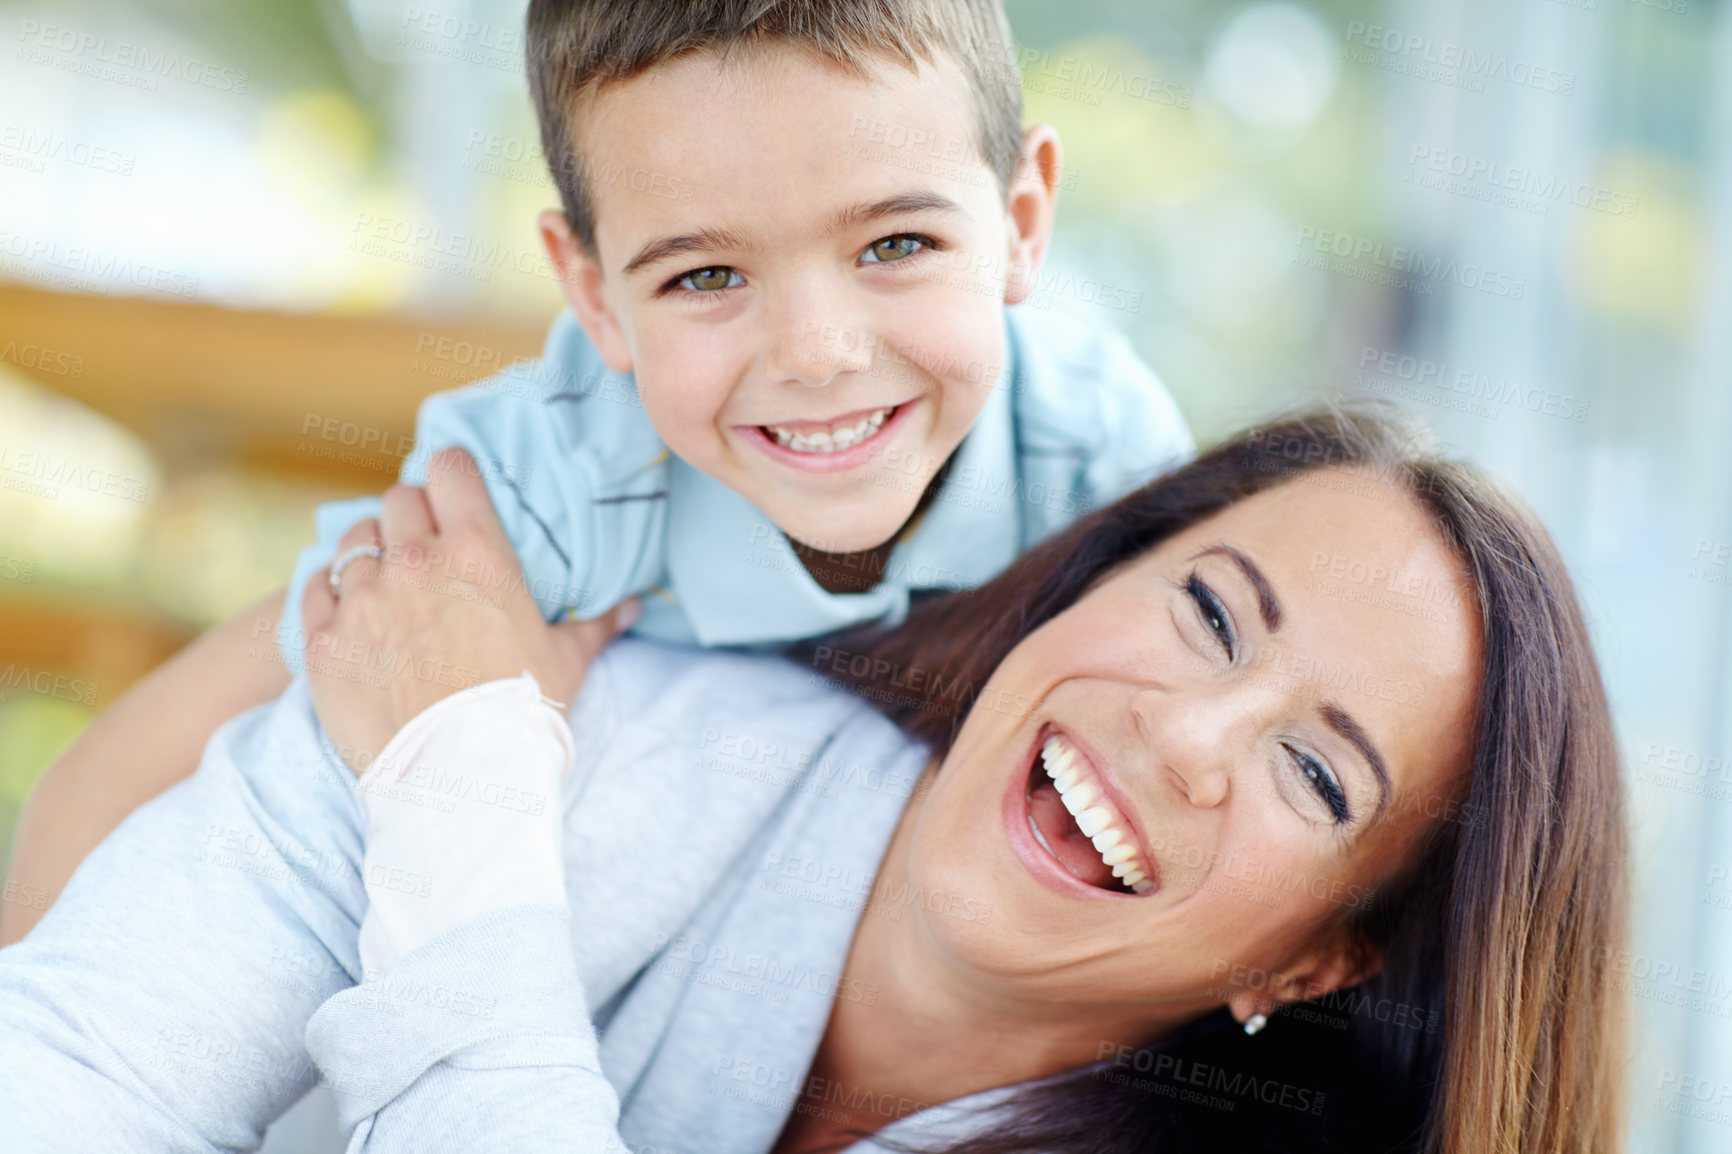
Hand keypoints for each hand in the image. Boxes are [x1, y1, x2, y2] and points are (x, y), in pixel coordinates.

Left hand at [300, 446, 637, 773]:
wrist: (459, 780)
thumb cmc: (521, 716)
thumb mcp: (567, 662)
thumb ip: (596, 625)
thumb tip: (633, 607)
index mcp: (478, 552)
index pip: (451, 468)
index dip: (452, 475)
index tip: (454, 493)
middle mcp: (415, 562)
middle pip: (399, 499)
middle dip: (412, 517)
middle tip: (424, 548)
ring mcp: (363, 599)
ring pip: (354, 540)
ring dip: (370, 554)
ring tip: (386, 585)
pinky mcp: (324, 640)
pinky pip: (315, 590)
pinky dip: (330, 595)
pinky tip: (350, 613)